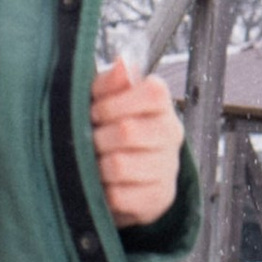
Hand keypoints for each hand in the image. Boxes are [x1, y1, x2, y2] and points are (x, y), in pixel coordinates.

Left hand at [89, 55, 182, 228]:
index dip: (113, 103)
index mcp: (161, 105)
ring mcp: (168, 169)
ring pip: (120, 166)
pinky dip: (103, 193)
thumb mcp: (103, 101)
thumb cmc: (108, 131)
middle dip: (97, 137)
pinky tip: (104, 187)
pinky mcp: (159, 199)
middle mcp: (171, 134)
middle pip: (128, 131)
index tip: (96, 112)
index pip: (151, 93)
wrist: (122, 179)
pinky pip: (120, 196)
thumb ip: (110, 83)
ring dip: (97, 167)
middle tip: (90, 142)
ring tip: (94, 165)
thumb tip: (122, 62)